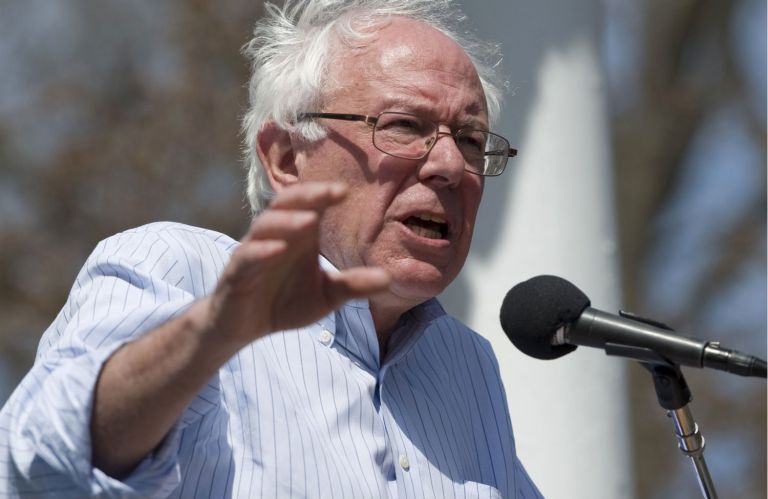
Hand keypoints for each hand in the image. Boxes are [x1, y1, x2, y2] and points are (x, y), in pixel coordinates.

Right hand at [205, 181, 389, 346]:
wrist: (243, 328)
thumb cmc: (283, 303)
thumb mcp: (326, 296)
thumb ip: (353, 285)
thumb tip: (389, 278)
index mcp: (297, 236)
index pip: (310, 205)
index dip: (324, 194)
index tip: (346, 191)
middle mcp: (274, 236)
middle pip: (286, 204)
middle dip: (308, 195)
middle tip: (332, 192)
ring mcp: (252, 252)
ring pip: (265, 226)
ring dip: (287, 221)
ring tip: (309, 220)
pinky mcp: (236, 274)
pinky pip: (247, 256)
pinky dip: (261, 251)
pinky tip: (278, 249)